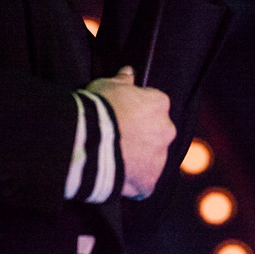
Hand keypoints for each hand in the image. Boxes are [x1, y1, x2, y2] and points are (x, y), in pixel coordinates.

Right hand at [85, 66, 175, 198]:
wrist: (88, 143)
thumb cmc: (96, 108)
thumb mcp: (105, 85)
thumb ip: (121, 79)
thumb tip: (129, 71)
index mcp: (159, 103)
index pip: (155, 104)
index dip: (137, 110)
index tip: (122, 114)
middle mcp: (167, 130)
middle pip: (158, 132)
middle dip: (143, 135)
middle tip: (118, 137)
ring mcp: (160, 158)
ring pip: (153, 157)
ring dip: (139, 158)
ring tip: (114, 158)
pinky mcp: (150, 181)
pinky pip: (145, 182)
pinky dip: (134, 181)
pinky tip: (117, 177)